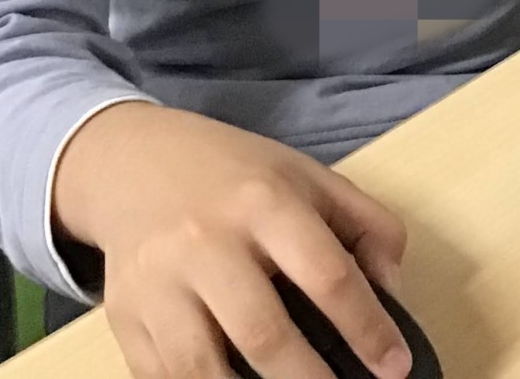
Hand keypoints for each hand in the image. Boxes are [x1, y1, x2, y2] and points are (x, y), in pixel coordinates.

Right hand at [51, 103, 414, 378]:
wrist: (137, 163)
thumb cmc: (238, 178)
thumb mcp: (310, 178)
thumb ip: (366, 225)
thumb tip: (392, 292)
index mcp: (265, 203)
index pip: (326, 275)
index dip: (368, 329)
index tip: (394, 366)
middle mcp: (206, 242)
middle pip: (263, 332)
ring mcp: (157, 284)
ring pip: (201, 368)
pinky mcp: (125, 316)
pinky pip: (161, 376)